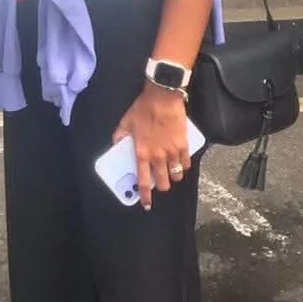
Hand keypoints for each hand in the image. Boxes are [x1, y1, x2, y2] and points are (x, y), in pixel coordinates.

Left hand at [113, 84, 193, 209]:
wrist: (162, 97)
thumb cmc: (143, 109)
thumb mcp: (126, 122)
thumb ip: (119, 136)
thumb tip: (116, 145)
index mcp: (142, 153)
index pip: (143, 181)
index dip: (144, 196)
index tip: (146, 205)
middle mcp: (158, 156)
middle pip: (163, 183)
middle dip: (162, 186)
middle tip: (161, 183)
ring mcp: (172, 152)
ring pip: (176, 176)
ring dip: (173, 177)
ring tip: (171, 172)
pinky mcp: (184, 145)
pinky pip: (186, 163)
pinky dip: (183, 167)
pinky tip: (181, 164)